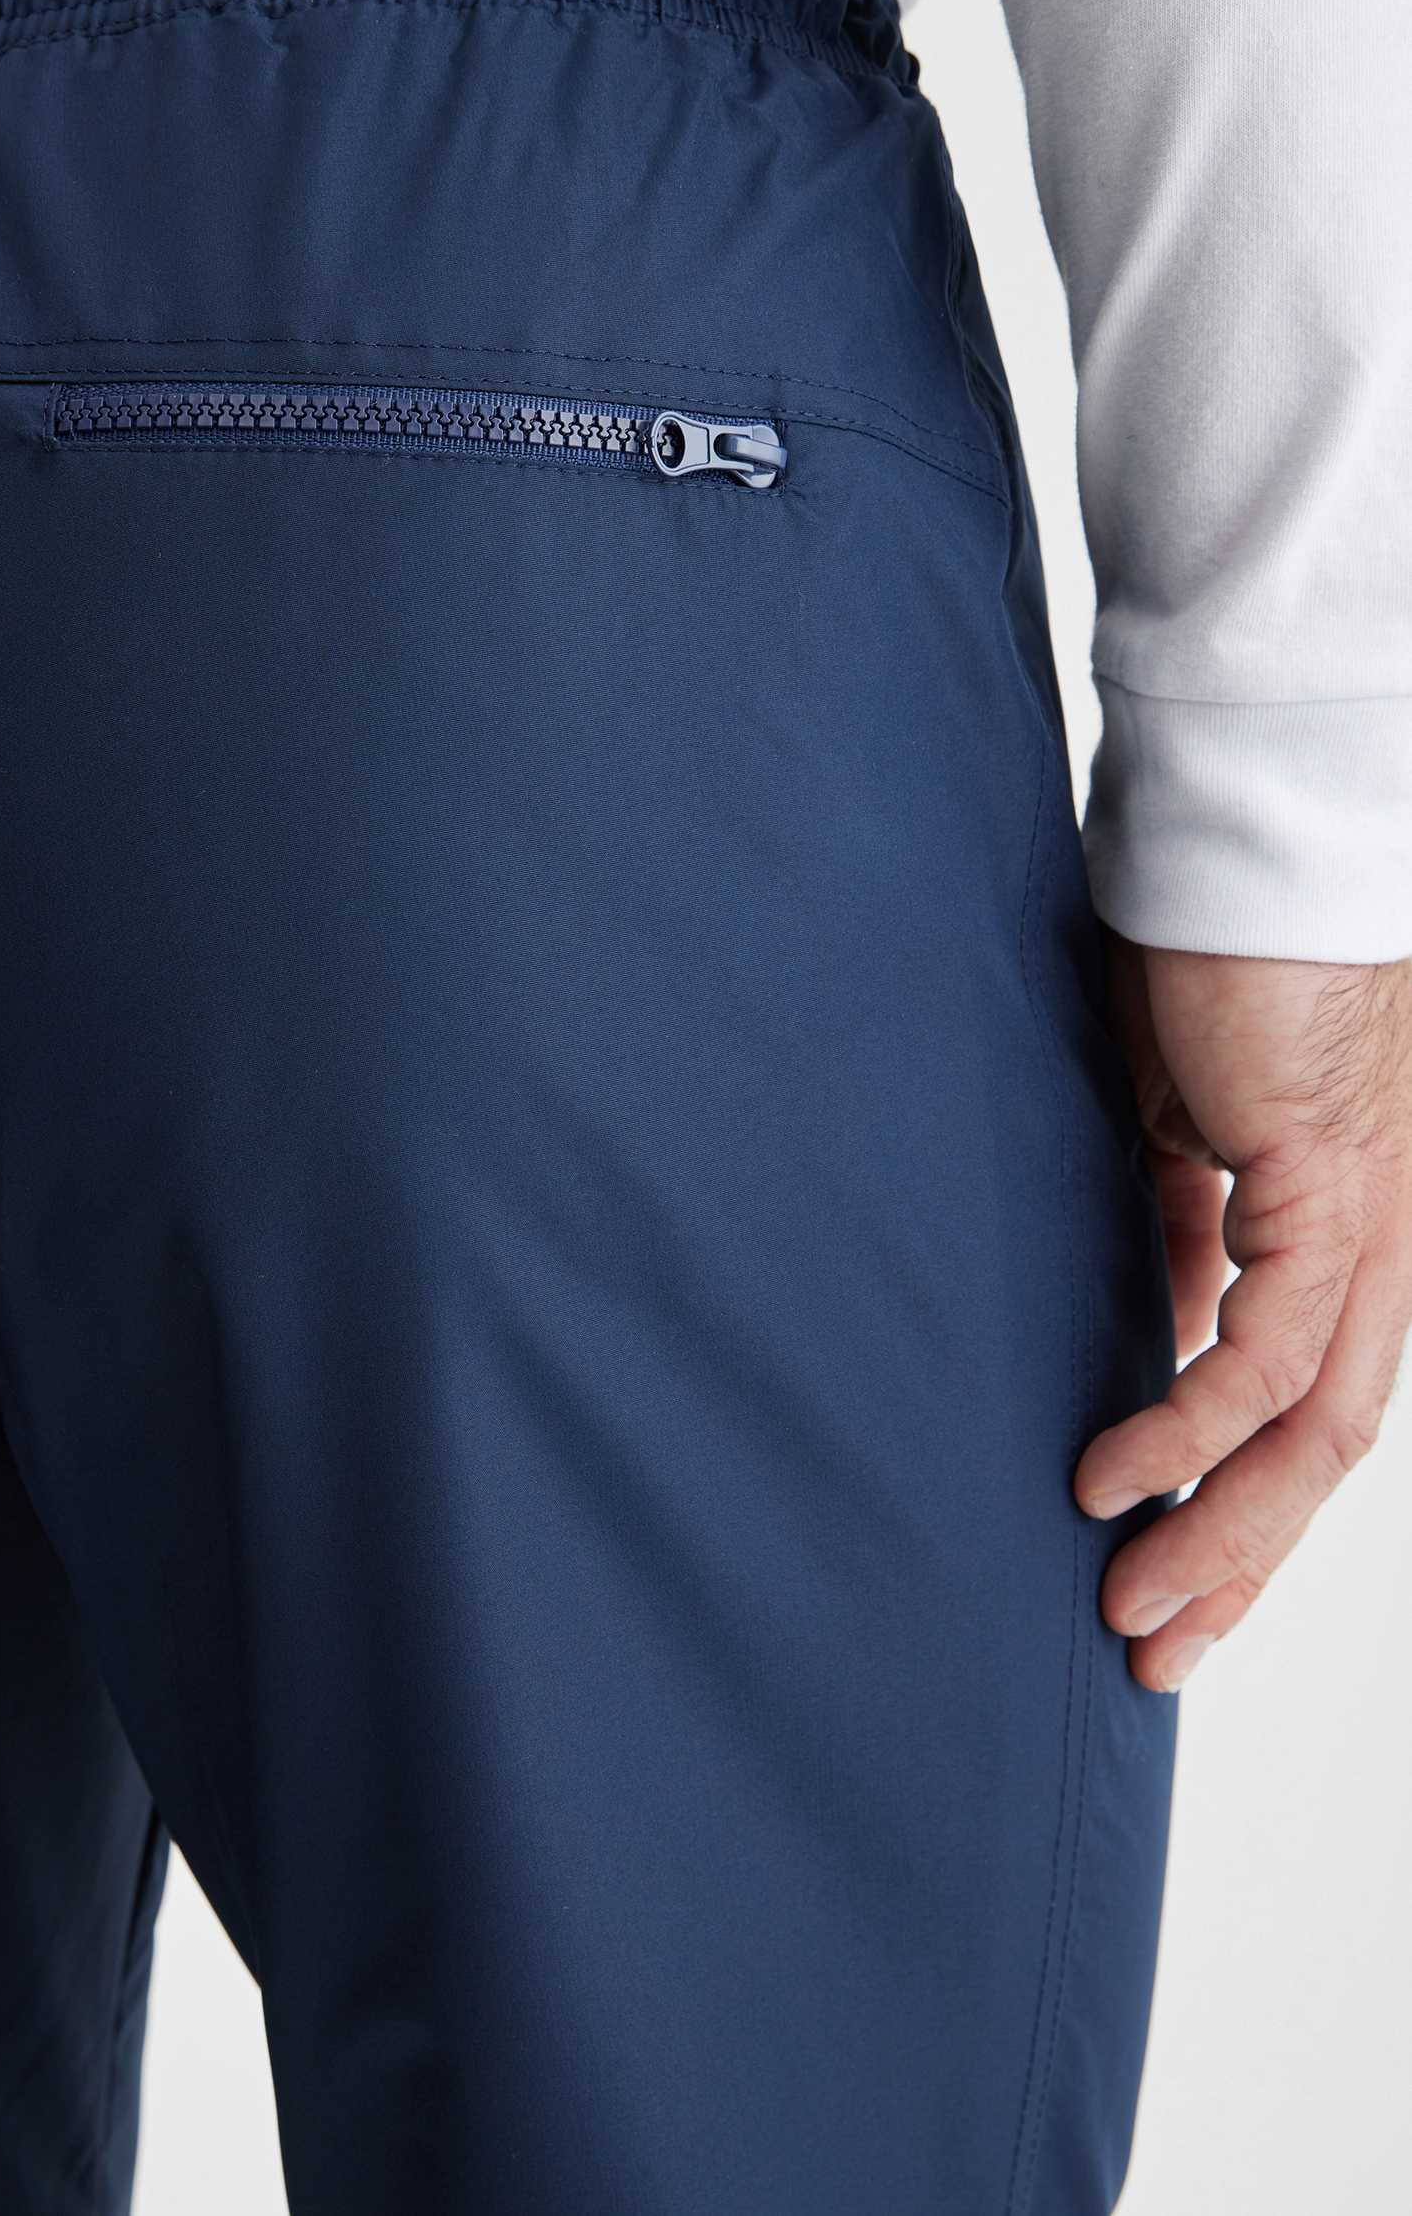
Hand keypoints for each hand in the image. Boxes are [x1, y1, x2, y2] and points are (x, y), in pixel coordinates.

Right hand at [1077, 934, 1411, 1691]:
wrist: (1239, 844)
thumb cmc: (1202, 967)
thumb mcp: (1176, 1135)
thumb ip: (1186, 1234)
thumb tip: (1164, 1325)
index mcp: (1343, 1231)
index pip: (1311, 1408)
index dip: (1245, 1513)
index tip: (1167, 1587)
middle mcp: (1378, 1243)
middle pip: (1330, 1448)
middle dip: (1241, 1563)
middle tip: (1154, 1649)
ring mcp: (1367, 1218)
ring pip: (1322, 1426)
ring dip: (1224, 1532)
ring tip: (1132, 1604)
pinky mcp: (1326, 1185)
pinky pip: (1272, 1349)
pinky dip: (1193, 1426)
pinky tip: (1117, 1475)